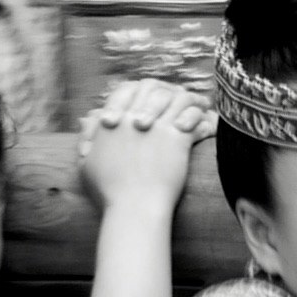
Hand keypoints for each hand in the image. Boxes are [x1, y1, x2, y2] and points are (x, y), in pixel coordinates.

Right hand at [74, 73, 201, 216]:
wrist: (132, 209)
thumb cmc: (108, 193)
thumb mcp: (87, 164)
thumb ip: (87, 138)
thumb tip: (87, 119)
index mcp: (113, 121)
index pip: (128, 90)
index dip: (142, 91)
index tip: (153, 96)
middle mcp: (134, 118)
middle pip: (154, 88)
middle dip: (167, 89)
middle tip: (180, 94)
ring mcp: (157, 126)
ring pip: (179, 99)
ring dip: (191, 101)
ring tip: (202, 106)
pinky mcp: (177, 138)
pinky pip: (195, 120)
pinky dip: (204, 122)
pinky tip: (209, 128)